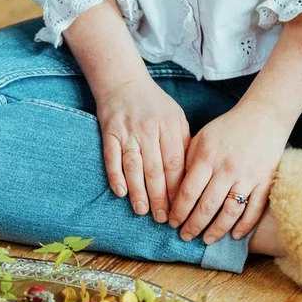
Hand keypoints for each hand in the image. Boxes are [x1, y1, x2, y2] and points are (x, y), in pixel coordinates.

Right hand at [95, 76, 190, 223]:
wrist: (123, 81)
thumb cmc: (154, 104)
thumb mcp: (176, 117)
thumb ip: (183, 144)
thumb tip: (191, 176)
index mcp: (170, 125)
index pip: (175, 164)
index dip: (178, 190)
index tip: (180, 209)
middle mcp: (149, 129)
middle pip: (155, 169)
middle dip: (160, 198)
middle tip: (162, 219)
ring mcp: (128, 131)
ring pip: (134, 167)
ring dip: (139, 192)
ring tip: (143, 211)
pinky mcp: (109, 132)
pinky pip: (112, 157)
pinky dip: (116, 176)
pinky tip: (121, 192)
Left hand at [168, 100, 289, 244]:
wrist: (263, 116)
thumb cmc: (229, 127)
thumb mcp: (203, 137)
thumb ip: (189, 160)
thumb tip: (176, 188)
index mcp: (208, 156)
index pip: (189, 191)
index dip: (179, 211)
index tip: (172, 222)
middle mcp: (227, 168)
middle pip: (207, 206)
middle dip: (193, 225)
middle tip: (185, 237)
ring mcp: (248, 176)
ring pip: (229, 212)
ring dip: (216, 230)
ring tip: (206, 240)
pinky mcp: (265, 181)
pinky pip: (254, 209)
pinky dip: (244, 226)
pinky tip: (234, 235)